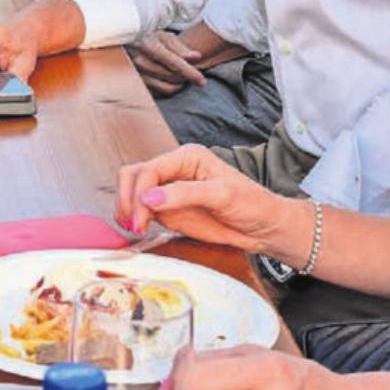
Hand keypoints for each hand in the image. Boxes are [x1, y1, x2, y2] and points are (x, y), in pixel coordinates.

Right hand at [115, 143, 300, 252]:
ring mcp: (168, 191)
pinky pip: (139, 210)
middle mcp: (173, 170)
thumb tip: (148, 199)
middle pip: (133, 176)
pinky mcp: (167, 210)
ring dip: (126, 210)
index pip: (149, 169)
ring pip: (131, 192)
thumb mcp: (223, 195)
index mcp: (186, 157)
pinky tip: (138, 231)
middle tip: (135, 225)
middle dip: (128, 200)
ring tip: (135, 230)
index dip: (139, 193)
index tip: (141, 218)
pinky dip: (132, 220)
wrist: (263, 228)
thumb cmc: (252, 204)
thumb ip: (185, 194)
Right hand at [129, 32, 207, 96]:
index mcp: (149, 46)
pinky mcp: (135, 83)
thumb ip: (181, 48)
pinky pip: (158, 93)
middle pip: (172, 77)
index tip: (202, 81)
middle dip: (186, 77)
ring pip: (166, 88)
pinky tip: (170, 81)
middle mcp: (140, 61)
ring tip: (182, 76)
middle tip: (192, 72)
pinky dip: (168, 89)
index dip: (191, 73)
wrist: (125, 40)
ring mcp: (136, 74)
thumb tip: (197, 57)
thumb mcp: (165, 36)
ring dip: (178, 85)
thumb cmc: (149, 36)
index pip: (175, 64)